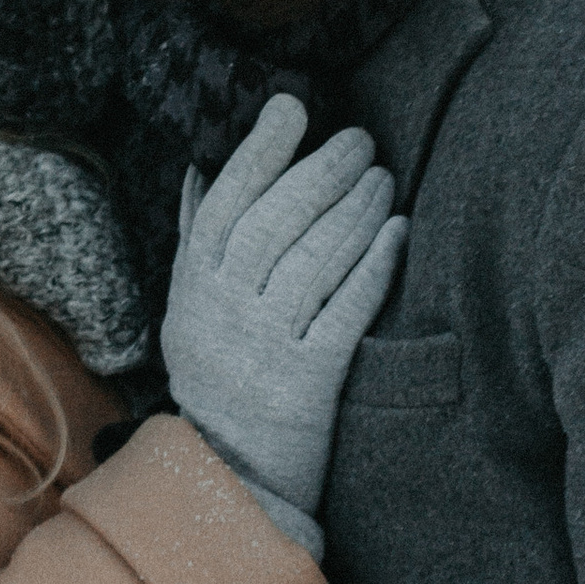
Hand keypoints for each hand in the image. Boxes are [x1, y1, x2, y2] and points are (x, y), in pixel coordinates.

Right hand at [160, 97, 406, 523]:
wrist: (229, 477)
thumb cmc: (214, 382)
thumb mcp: (186, 312)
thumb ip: (195, 241)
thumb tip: (201, 168)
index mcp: (195, 287)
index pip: (226, 203)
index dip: (260, 150)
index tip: (292, 106)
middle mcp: (225, 312)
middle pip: (275, 223)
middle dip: (320, 172)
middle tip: (358, 139)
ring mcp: (266, 348)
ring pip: (312, 261)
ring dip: (352, 211)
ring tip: (381, 176)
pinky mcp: (308, 384)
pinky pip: (345, 313)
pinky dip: (373, 268)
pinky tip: (398, 233)